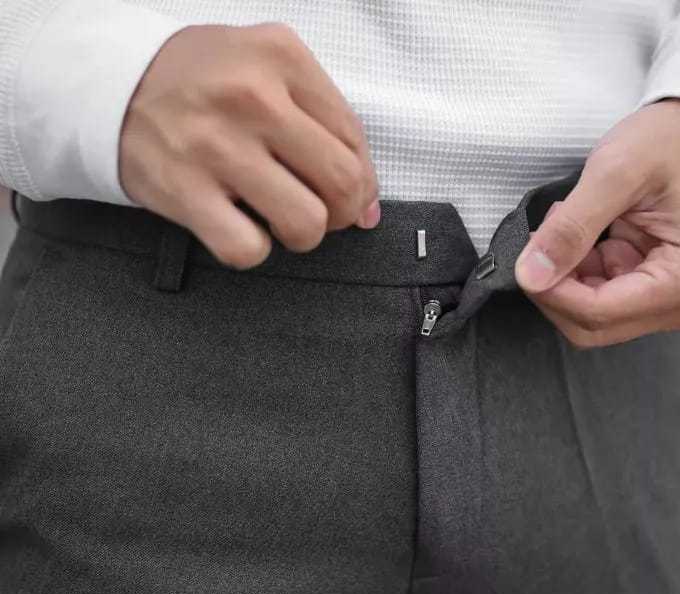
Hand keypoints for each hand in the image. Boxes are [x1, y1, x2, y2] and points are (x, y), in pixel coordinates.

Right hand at [119, 23, 379, 269]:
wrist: (111, 84)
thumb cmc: (204, 82)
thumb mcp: (267, 67)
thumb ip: (325, 122)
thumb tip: (369, 208)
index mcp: (282, 57)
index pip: (355, 140)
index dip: (361, 181)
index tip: (348, 194)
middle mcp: (252, 97)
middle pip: (342, 185)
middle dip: (343, 213)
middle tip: (320, 210)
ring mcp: (216, 146)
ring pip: (306, 224)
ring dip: (301, 234)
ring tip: (278, 217)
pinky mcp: (185, 191)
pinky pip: (248, 250)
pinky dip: (252, 250)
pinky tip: (239, 227)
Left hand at [514, 98, 679, 347]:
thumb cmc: (675, 141)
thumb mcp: (616, 172)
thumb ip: (571, 228)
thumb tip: (530, 277)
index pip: (596, 313)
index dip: (550, 290)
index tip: (527, 253)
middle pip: (589, 326)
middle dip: (555, 286)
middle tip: (548, 234)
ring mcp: (665, 302)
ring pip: (586, 316)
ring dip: (564, 276)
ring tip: (570, 223)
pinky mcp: (649, 293)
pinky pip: (594, 299)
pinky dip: (576, 271)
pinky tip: (582, 234)